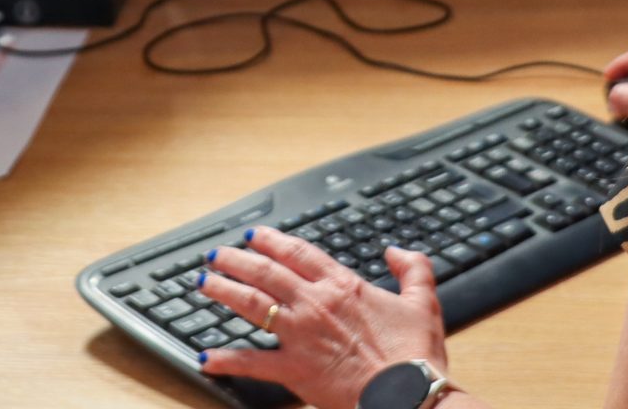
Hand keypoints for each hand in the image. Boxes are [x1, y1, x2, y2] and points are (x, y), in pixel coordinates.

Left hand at [197, 226, 448, 408]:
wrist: (408, 395)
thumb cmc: (415, 354)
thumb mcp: (423, 302)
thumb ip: (413, 269)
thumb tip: (396, 251)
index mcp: (343, 286)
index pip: (298, 252)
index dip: (272, 240)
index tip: (254, 234)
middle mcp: (315, 303)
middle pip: (266, 271)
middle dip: (236, 259)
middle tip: (216, 253)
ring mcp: (300, 335)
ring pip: (252, 304)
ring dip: (224, 290)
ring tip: (204, 282)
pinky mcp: (294, 370)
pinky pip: (252, 363)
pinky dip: (226, 360)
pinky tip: (206, 357)